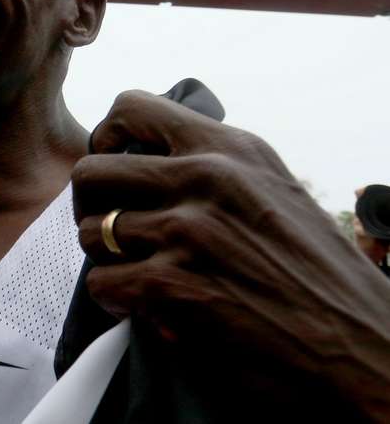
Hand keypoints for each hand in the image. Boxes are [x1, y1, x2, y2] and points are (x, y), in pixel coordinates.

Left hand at [72, 90, 389, 418]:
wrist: (363, 347)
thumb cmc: (318, 274)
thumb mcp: (273, 189)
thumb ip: (213, 166)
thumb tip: (148, 158)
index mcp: (230, 148)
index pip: (130, 107)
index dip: (106, 137)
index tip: (113, 168)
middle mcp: (206, 179)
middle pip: (92, 170)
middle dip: (90, 205)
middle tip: (108, 228)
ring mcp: (188, 231)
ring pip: (91, 231)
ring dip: (105, 259)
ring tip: (136, 273)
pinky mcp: (174, 285)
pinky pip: (102, 284)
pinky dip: (116, 300)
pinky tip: (144, 307)